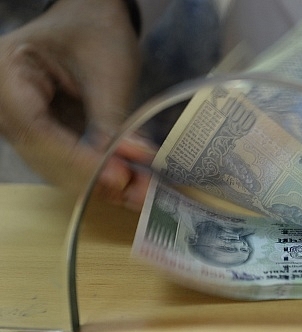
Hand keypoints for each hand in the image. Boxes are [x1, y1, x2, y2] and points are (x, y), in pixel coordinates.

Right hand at [0, 0, 150, 209]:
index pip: (36, 127)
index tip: (116, 176)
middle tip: (136, 191)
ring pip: (52, 163)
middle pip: (40, 153)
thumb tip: (127, 171)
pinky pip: (64, 159)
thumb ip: (111, 122)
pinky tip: (126, 182)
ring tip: (139, 192)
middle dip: (90, 177)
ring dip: (96, 182)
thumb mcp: (107, 72)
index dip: (76, 158)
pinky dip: (95, 173)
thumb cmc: (97, 31)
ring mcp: (20, 118)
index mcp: (8, 70)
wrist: (96, 18)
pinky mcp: (43, 130)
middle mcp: (4, 99)